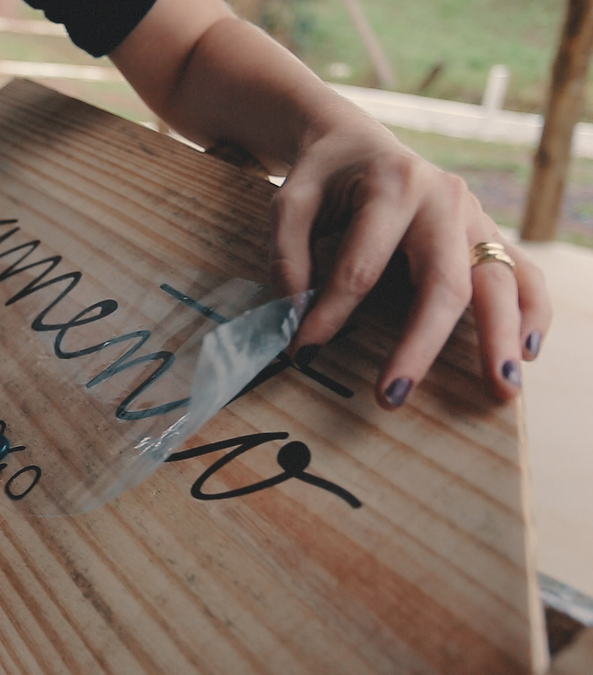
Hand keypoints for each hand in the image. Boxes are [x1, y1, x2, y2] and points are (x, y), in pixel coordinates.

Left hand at [270, 117, 550, 407]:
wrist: (357, 140)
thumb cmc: (323, 176)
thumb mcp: (290, 200)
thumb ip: (287, 254)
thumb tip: (295, 314)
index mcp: (393, 185)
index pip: (362, 266)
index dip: (331, 314)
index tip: (304, 353)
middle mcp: (444, 199)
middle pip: (443, 281)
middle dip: (420, 344)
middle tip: (392, 396)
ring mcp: (475, 216)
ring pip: (498, 280)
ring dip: (501, 336)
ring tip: (500, 389)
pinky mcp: (488, 232)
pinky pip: (523, 272)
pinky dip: (532, 311)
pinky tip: (527, 351)